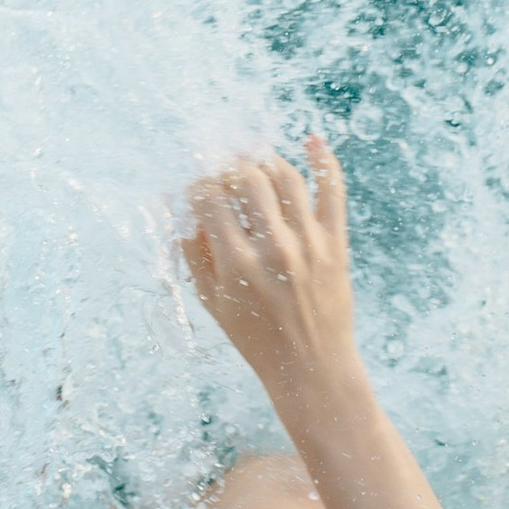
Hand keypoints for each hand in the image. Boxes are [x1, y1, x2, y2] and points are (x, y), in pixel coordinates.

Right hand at [183, 139, 365, 409]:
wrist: (310, 367)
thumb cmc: (254, 337)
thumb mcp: (211, 300)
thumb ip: (192, 251)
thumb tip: (172, 203)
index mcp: (237, 265)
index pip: (210, 199)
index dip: (198, 185)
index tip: (197, 189)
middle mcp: (274, 249)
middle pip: (248, 179)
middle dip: (229, 167)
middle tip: (223, 171)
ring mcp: (309, 244)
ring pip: (287, 177)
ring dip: (266, 160)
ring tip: (254, 162)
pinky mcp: (336, 244)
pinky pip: (333, 192)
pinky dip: (324, 162)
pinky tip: (312, 141)